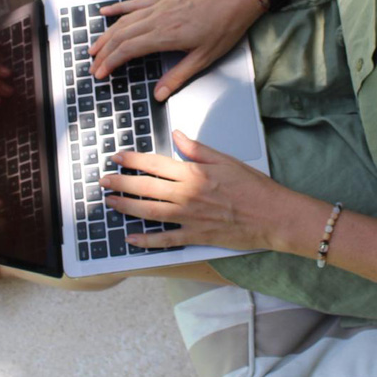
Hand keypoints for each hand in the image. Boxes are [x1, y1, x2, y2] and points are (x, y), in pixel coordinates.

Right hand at [89, 0, 264, 100]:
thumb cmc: (224, 27)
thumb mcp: (203, 58)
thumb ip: (178, 76)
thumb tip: (158, 94)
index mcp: (165, 35)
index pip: (128, 50)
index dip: (110, 62)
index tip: (100, 73)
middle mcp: (156, 19)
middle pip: (120, 36)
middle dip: (103, 52)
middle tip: (93, 66)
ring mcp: (158, 7)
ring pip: (123, 21)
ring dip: (106, 35)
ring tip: (94, 48)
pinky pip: (134, 4)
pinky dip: (117, 8)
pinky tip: (105, 12)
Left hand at [98, 131, 292, 251]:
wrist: (273, 216)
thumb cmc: (254, 187)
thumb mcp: (227, 160)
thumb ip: (198, 148)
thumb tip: (179, 135)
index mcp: (194, 173)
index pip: (155, 164)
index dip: (132, 160)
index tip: (117, 157)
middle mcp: (187, 195)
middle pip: (145, 188)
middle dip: (121, 183)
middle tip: (104, 180)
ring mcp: (189, 217)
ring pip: (149, 212)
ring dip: (126, 207)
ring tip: (110, 202)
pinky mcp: (195, 236)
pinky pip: (165, 240)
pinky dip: (146, 241)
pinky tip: (131, 238)